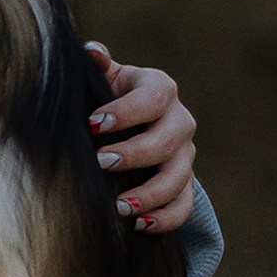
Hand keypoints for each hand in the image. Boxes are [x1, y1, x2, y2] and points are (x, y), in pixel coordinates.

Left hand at [83, 45, 197, 233]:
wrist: (130, 125)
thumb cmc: (108, 96)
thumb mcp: (104, 79)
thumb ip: (98, 66)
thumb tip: (91, 51)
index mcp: (159, 88)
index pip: (153, 97)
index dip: (126, 111)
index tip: (93, 124)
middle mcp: (179, 121)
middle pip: (168, 140)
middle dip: (135, 154)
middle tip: (102, 163)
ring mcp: (185, 155)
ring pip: (179, 177)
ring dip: (151, 194)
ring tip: (120, 207)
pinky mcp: (185, 184)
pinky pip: (185, 206)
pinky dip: (166, 218)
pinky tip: (140, 225)